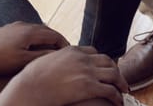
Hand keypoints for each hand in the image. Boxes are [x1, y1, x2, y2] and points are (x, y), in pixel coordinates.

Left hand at [0, 22, 68, 75]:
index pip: (54, 35)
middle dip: (55, 40)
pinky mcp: (3, 30)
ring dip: (43, 38)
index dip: (64, 43)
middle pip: (46, 30)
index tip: (69, 52)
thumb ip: (42, 57)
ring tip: (46, 49)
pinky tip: (26, 47)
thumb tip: (58, 54)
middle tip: (61, 50)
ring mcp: (12, 26)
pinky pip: (22, 32)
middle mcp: (23, 25)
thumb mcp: (23, 61)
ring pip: (34, 30)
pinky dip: (30, 38)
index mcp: (30, 31)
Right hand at [0, 46, 127, 105]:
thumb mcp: (45, 60)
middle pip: (107, 61)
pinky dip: (117, 96)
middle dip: (116, 70)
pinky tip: (118, 102)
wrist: (29, 88)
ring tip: (123, 90)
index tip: (104, 68)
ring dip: (121, 83)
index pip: (93, 52)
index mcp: (72, 51)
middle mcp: (83, 59)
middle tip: (119, 79)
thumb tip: (53, 64)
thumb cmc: (31, 78)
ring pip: (114, 74)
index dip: (101, 60)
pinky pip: (110, 90)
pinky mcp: (89, 87)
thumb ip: (55, 59)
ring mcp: (87, 72)